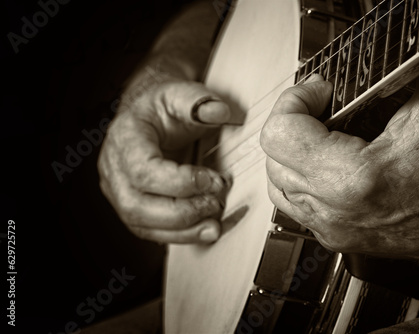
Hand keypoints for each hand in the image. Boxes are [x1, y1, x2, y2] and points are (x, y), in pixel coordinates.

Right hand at [98, 71, 230, 243]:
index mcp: (125, 139)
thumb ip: (198, 102)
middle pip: (137, 206)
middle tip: (216, 202)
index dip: (180, 183)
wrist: (149, 116)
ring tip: (214, 225)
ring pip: (142, 225)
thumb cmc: (162, 107)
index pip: (143, 172)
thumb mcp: (179, 94)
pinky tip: (203, 229)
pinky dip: (180, 235)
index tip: (213, 180)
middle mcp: (115, 169)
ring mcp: (120, 191)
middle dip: (183, 211)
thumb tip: (218, 112)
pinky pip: (151, 231)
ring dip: (183, 230)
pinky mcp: (133, 206)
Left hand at [260, 51, 418, 263]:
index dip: (295, 100)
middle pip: (273, 155)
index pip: (280, 133)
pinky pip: (292, 203)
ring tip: (318, 133)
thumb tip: (393, 48)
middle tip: (321, 107)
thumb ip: (411, 65)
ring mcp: (331, 227)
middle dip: (293, 120)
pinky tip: (320, 163)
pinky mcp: (334, 236)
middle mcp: (334, 210)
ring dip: (290, 150)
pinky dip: (296, 177)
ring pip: (276, 182)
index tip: (319, 93)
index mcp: (352, 180)